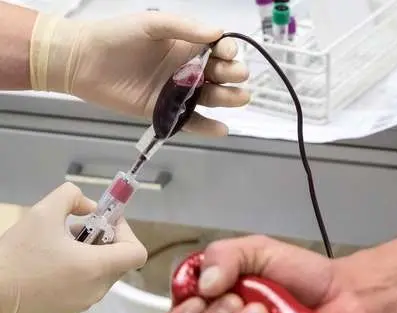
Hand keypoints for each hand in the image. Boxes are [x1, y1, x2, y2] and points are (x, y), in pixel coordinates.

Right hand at [0, 183, 146, 312]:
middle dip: (104, 241)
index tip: (104, 222)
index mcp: (97, 268)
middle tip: (77, 229)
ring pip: (101, 276)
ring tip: (59, 246)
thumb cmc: (17, 253)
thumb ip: (73, 197)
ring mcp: (81, 306)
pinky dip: (77, 275)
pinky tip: (49, 265)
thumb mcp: (44, 212)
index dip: (127, 233)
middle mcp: (95, 290)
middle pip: (118, 262)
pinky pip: (84, 289)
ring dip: (90, 257)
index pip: (137, 253)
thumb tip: (90, 206)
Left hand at [30, 11, 248, 135]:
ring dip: (229, 98)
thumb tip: (218, 31)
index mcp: (186, 45)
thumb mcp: (151, 24)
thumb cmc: (116, 36)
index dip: (228, 51)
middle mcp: (187, 68)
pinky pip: (191, 121)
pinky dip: (207, 127)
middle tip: (234, 76)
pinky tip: (221, 129)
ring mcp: (178, 92)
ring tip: (239, 98)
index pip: (218, 48)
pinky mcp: (165, 112)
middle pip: (220, 74)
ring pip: (211, 98)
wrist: (82, 62)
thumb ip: (185, 28)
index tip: (228, 53)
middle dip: (233, 74)